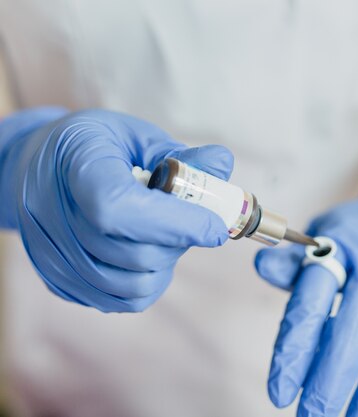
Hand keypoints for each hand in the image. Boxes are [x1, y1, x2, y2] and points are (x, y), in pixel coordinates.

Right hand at [0, 108, 232, 311]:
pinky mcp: (58, 279)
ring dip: (165, 263)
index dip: (174, 223)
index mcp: (75, 164)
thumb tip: (222, 166)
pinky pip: (120, 300)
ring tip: (164, 234)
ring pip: (131, 283)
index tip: (214, 228)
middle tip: (188, 220)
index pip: (118, 208)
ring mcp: (50, 253)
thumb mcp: (137, 135)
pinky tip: (146, 252)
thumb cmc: (94, 147)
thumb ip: (181, 156)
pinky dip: (147, 282)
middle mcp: (51, 213)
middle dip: (178, 241)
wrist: (34, 166)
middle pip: (133, 252)